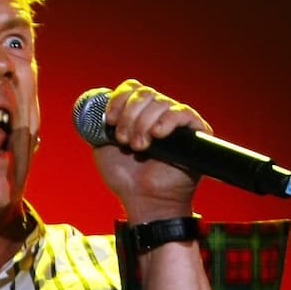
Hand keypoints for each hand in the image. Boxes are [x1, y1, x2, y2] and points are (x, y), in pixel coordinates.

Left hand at [92, 79, 210, 220]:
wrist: (143, 200)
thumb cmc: (125, 178)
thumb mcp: (102, 146)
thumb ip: (98, 125)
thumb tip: (95, 107)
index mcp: (138, 113)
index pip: (132, 88)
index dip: (119, 100)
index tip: (110, 120)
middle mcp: (158, 113)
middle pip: (144, 93)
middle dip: (129, 116)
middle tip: (124, 141)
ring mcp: (176, 122)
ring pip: (160, 102)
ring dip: (143, 124)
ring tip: (139, 148)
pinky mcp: (195, 132)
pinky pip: (182, 113)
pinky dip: (167, 121)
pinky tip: (157, 135)